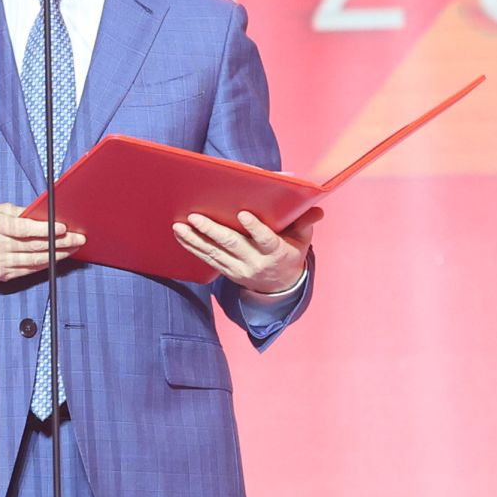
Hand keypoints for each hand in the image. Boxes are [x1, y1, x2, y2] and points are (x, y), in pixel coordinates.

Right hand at [0, 203, 84, 282]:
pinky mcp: (2, 275)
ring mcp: (0, 264)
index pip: (23, 229)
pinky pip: (29, 270)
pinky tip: (57, 258)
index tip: (63, 227)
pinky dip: (45, 264)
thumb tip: (42, 214)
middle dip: (59, 242)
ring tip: (73, 248)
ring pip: (34, 261)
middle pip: (34, 246)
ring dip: (57, 255)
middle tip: (78, 238)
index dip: (45, 229)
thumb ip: (17, 213)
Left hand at [172, 208, 320, 293]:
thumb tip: (318, 209)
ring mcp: (239, 269)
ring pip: (214, 253)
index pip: (266, 240)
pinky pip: (207, 259)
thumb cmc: (290, 253)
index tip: (243, 214)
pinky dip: (192, 247)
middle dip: (212, 230)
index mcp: (276, 252)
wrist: (280, 287)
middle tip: (195, 217)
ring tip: (178, 225)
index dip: (255, 228)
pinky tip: (180, 235)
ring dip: (194, 239)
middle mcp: (255, 263)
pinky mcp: (227, 272)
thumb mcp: (302, 240)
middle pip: (232, 245)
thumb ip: (305, 223)